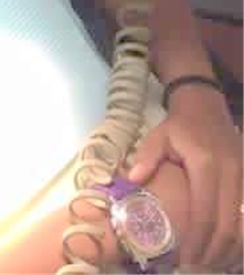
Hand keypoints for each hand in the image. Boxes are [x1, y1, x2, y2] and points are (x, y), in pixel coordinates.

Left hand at [128, 86, 241, 271]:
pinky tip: (230, 250)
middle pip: (228, 226)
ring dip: (230, 249)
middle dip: (214, 253)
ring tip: (212, 264)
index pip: (205, 213)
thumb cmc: (179, 125)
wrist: (205, 105)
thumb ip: (146, 158)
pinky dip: (240, 237)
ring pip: (243, 224)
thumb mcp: (157, 136)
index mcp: (206, 165)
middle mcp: (231, 174)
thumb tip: (132, 181)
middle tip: (199, 269)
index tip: (187, 261)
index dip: (198, 242)